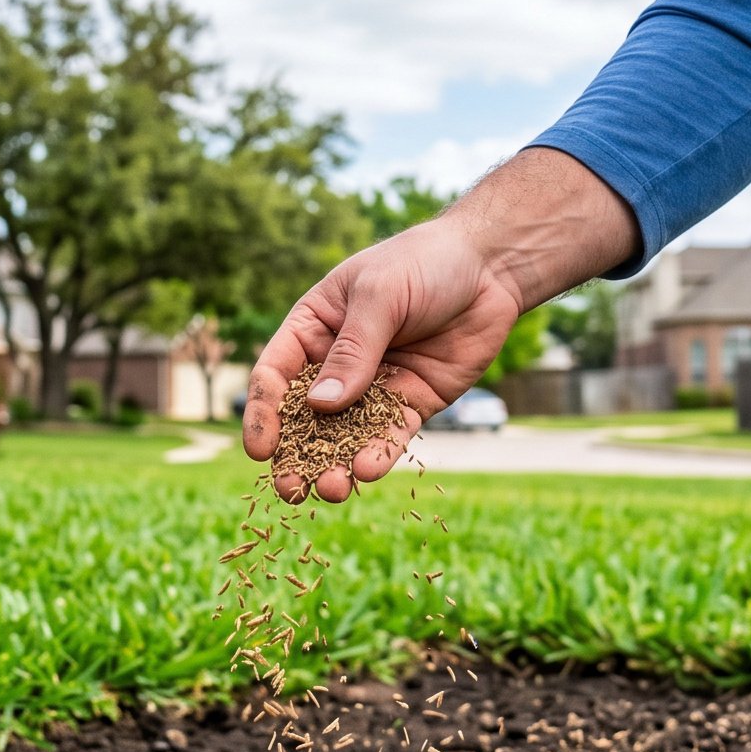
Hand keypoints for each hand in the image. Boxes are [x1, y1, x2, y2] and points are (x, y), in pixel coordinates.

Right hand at [242, 148, 638, 501]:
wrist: (490, 268)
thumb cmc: (424, 263)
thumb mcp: (381, 296)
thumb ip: (354, 350)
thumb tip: (320, 405)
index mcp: (314, 329)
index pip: (275, 375)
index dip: (264, 413)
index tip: (260, 449)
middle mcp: (337, 362)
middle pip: (306, 417)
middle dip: (296, 454)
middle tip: (292, 487)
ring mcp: (374, 386)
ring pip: (346, 434)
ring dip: (336, 463)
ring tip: (334, 488)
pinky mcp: (411, 402)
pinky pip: (390, 434)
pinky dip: (379, 453)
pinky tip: (370, 470)